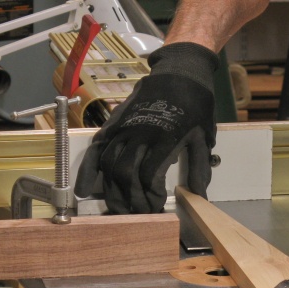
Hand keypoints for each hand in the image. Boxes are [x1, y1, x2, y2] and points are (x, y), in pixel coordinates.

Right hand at [74, 43, 218, 213]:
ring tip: (120, 209)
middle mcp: (140, 134)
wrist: (180, 72)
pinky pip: (96, 149)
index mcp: (165, 138)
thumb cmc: (195, 105)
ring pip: (109, 165)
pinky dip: (88, 171)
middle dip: (131, 199)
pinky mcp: (113, 124)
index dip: (150, 196)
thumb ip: (200, 169)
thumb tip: (199, 197)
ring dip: (113, 191)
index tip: (156, 207)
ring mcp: (124, 128)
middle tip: (139, 213)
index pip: (150, 175)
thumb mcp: (203, 137)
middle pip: (126, 174)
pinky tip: (85, 189)